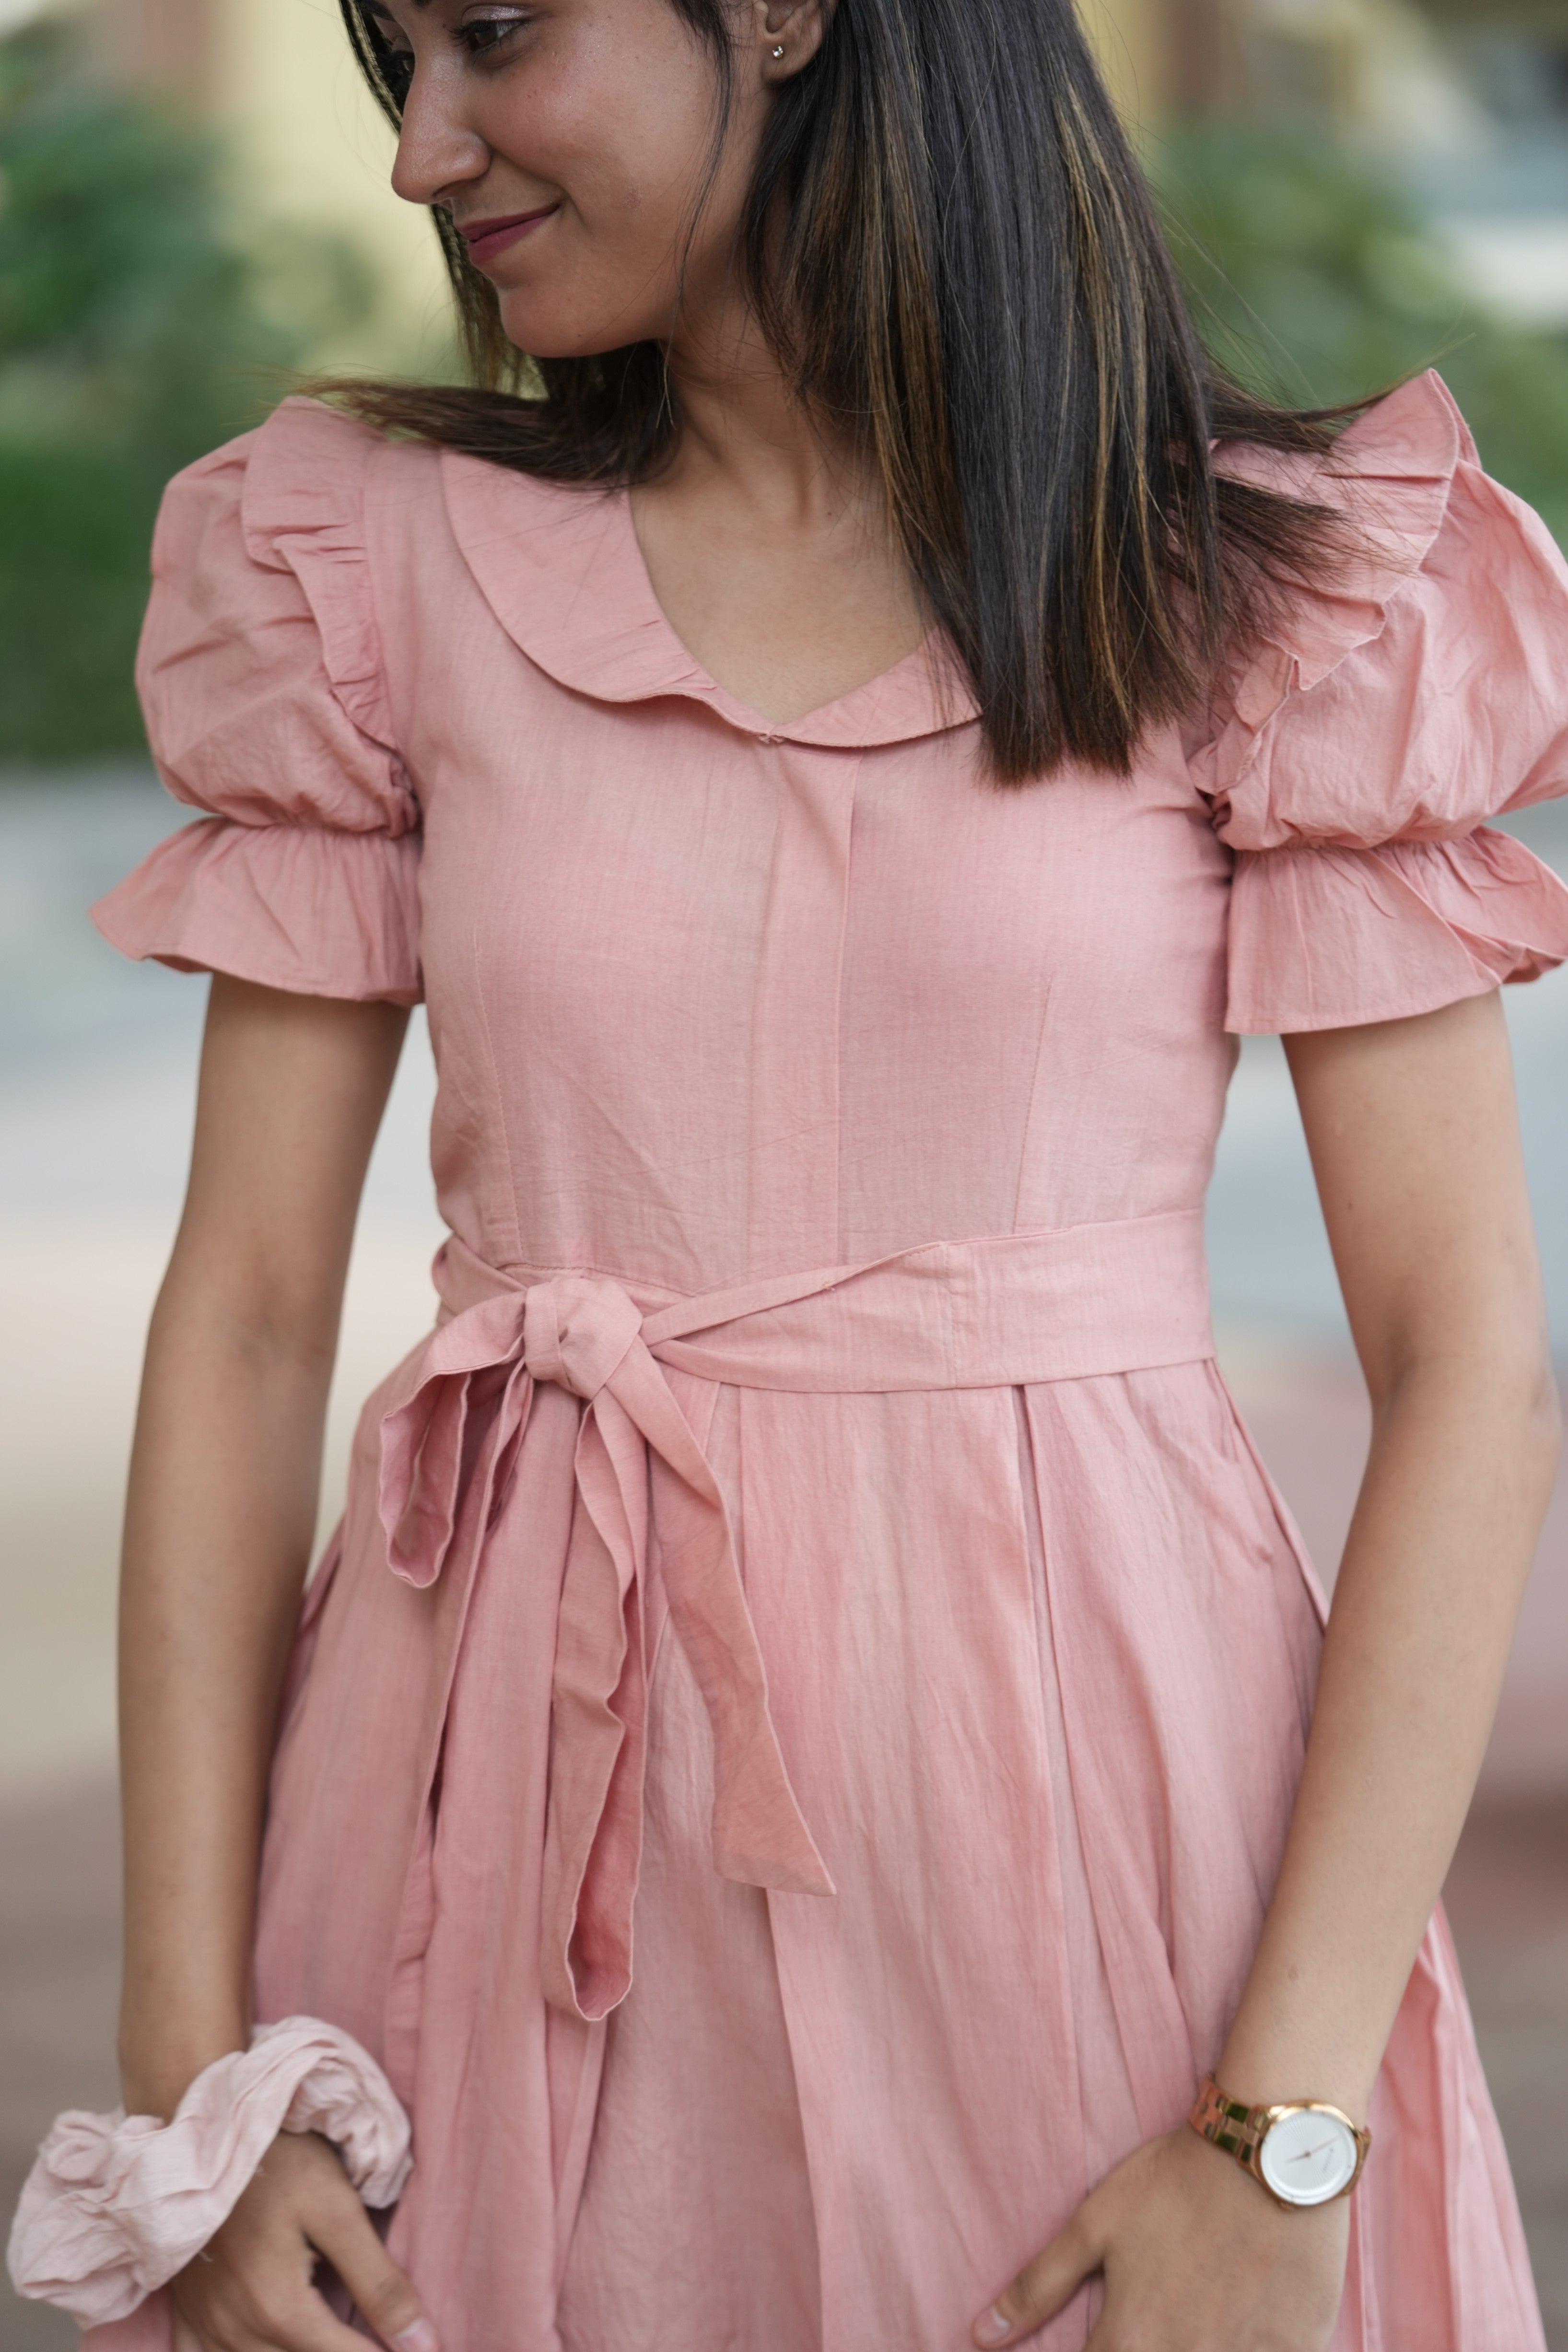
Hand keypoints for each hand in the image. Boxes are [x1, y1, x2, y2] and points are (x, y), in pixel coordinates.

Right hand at [169, 2130, 436, 2351]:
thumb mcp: (339, 2212)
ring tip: (331, 2335)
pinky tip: (267, 2341)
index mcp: (281, 2312)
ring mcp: (206, 2328)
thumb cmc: (278, 2161)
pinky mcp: (187, 2314)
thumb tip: (423, 2343)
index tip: (417, 2350)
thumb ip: (379, 2284)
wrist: (206, 2130)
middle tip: (372, 2333)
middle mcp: (237, 2334)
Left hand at [971, 2126, 1347, 2349]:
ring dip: (1191, 2351)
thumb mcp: (1096, 2224)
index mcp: (1130, 2341)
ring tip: (1186, 2318)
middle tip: (1148, 2323)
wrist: (1272, 2156)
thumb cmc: (1176, 2183)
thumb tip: (979, 2337)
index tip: (1097, 2346)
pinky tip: (1237, 2325)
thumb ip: (1037, 2288)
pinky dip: (1246, 2349)